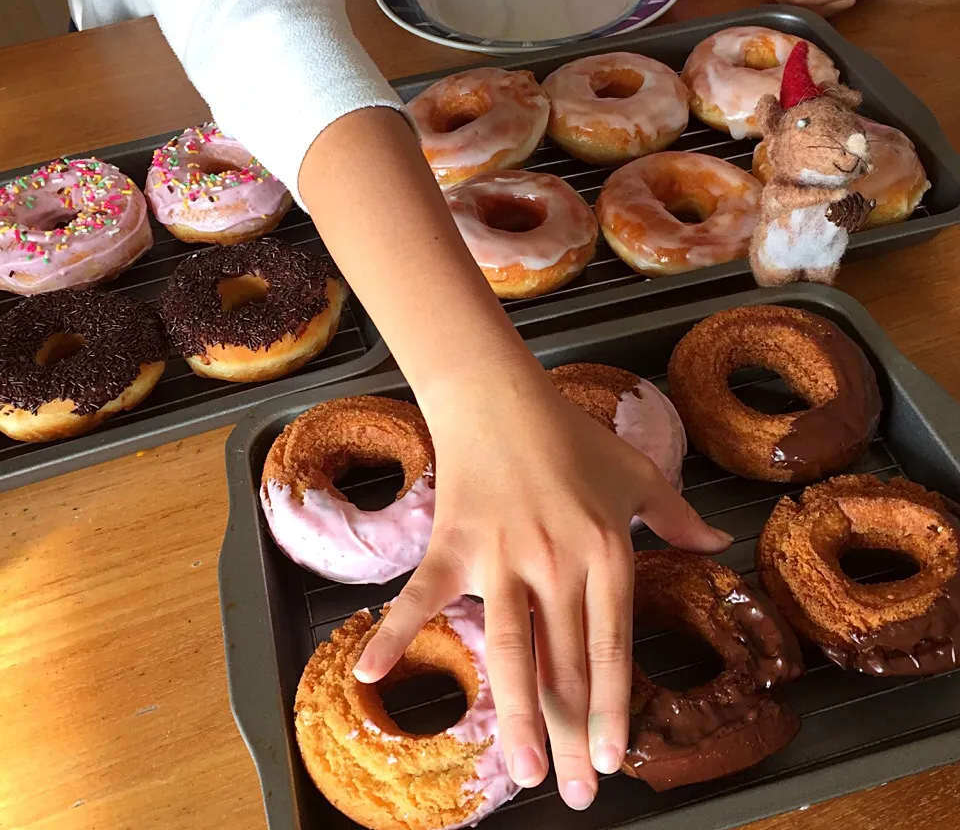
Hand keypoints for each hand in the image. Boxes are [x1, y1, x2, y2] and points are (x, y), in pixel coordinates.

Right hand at [353, 369, 731, 810]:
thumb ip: (675, 518)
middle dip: (572, 736)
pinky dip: (394, 632)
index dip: (613, 707)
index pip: (611, 646)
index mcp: (605, 552)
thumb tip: (717, 545)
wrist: (502, 398)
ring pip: (510, 651)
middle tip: (575, 795)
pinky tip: (368, 676)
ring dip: (516, 717)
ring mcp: (501, 559)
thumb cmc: (570, 437)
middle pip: (565, 665)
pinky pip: (422, 597)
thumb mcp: (635, 474)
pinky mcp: (453, 547)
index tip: (614, 759)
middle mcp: (556, 565)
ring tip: (522, 774)